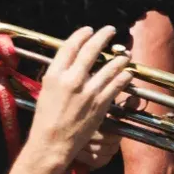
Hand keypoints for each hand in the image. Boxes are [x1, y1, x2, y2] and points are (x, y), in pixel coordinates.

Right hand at [25, 26, 134, 163]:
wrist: (51, 143)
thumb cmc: (46, 119)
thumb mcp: (46, 90)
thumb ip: (59, 74)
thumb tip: (71, 60)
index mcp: (55, 75)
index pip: (70, 46)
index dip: (82, 34)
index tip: (89, 30)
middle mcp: (71, 79)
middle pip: (91, 50)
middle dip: (104, 36)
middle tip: (111, 30)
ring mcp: (88, 91)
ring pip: (110, 66)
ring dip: (120, 58)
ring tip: (125, 54)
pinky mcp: (100, 104)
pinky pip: (117, 85)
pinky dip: (124, 76)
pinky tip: (127, 73)